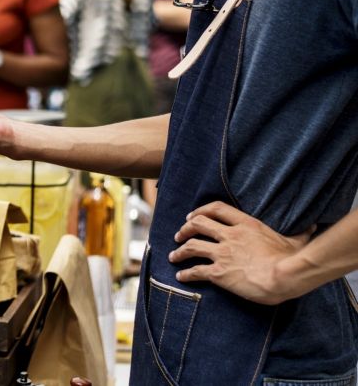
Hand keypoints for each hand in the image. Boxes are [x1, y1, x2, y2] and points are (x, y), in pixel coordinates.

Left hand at [169, 201, 315, 304]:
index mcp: (246, 224)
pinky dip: (186, 273)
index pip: (217, 209)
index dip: (201, 210)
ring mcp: (222, 253)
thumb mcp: (296, 240)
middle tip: (178, 235)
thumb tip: (312, 226)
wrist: (283, 276)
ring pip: (191, 246)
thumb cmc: (291, 259)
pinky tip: (181, 276)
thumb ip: (300, 233)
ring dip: (180, 251)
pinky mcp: (219, 272)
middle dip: (185, 229)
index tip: (193, 216)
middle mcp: (229, 236)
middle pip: (198, 225)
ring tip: (174, 256)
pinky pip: (196, 271)